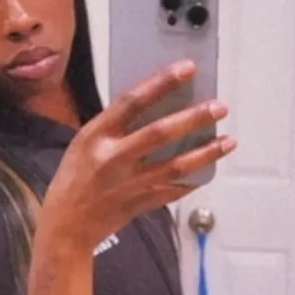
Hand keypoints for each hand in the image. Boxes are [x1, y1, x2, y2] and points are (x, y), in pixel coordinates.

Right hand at [39, 59, 235, 252]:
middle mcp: (114, 158)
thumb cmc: (73, 178)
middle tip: (220, 107)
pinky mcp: (141, 204)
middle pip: (160, 133)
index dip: (161, 83)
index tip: (187, 68)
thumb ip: (115, 128)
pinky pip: (174, 190)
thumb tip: (156, 107)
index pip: (132, 101)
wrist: (66, 225)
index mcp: (96, 136)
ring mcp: (129, 184)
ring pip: (176, 165)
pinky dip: (193, 181)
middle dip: (194, 118)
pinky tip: (209, 172)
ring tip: (229, 141)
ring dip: (206, 152)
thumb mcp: (84, 143)